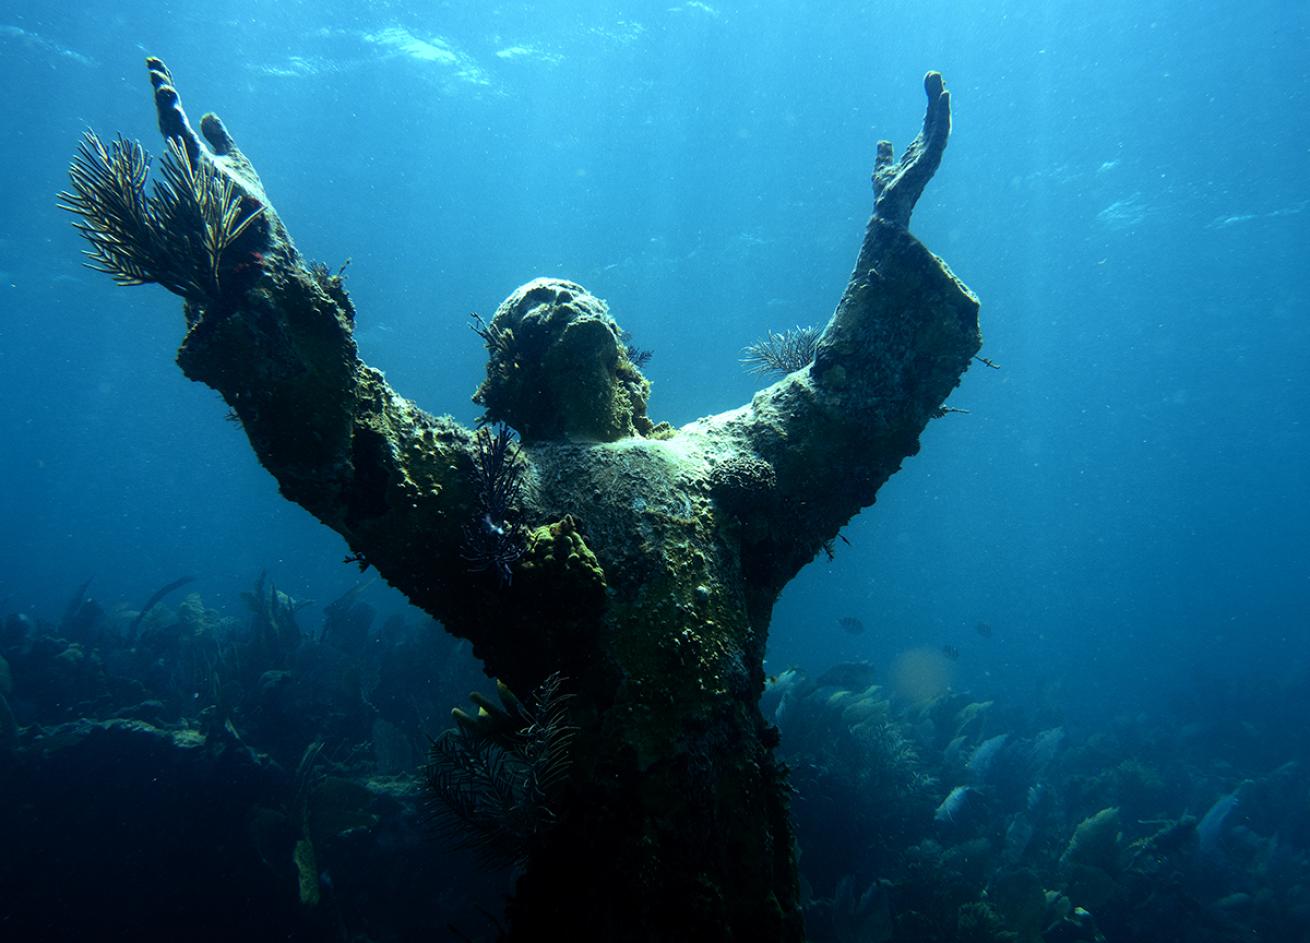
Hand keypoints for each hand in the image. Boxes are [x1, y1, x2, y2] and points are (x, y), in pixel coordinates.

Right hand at [146, 57, 268, 209]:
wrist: (257, 228)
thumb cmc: (245, 198)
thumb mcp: (233, 159)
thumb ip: (218, 137)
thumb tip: (207, 114)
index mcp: (193, 153)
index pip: (175, 119)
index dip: (167, 95)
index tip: (156, 67)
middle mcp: (187, 158)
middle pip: (169, 121)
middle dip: (164, 95)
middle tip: (154, 65)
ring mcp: (192, 167)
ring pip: (173, 131)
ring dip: (167, 107)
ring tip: (163, 84)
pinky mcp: (201, 174)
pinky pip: (184, 144)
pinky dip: (176, 123)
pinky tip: (172, 103)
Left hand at [872, 72, 951, 227]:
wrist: (886, 208)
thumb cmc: (888, 193)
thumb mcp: (882, 167)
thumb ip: (885, 154)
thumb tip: (883, 142)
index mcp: (920, 149)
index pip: (929, 121)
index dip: (931, 102)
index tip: (930, 81)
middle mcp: (929, 150)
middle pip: (935, 118)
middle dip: (936, 96)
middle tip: (934, 74)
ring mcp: (931, 154)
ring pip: (940, 123)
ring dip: (941, 103)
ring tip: (941, 84)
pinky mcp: (931, 159)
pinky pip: (940, 133)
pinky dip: (943, 115)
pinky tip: (943, 99)